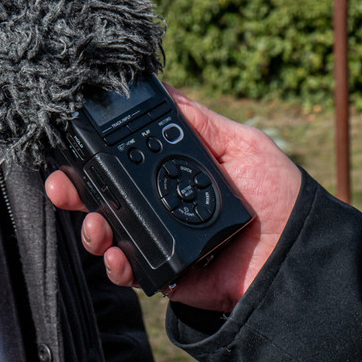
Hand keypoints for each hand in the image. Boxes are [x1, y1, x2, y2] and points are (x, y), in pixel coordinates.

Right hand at [46, 85, 301, 314]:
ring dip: (92, 228)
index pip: (125, 160)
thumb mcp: (242, 144)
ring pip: (108, 233)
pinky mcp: (167, 274)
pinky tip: (119, 255)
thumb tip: (162, 87)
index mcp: (175, 172)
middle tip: (62, 185)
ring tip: (97, 226)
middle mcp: (162, 205)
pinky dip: (117, 264)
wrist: (299, 256)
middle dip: (76, 190)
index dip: (96, 154)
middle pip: (105, 196)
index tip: (72, 144)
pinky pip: (130, 270)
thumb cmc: (279, 195)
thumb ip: (199, 121)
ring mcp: (161, 241)